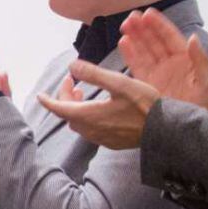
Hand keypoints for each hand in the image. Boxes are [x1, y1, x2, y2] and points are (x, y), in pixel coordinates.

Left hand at [37, 61, 159, 149]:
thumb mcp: (120, 84)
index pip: (58, 108)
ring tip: (82, 94)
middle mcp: (91, 130)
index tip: (40, 95)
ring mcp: (101, 139)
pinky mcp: (111, 143)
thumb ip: (94, 74)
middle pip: (67, 114)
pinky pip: (90, 130)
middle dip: (65, 98)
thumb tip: (72, 66)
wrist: (167, 132)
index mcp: (89, 116)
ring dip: (75, 107)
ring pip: (78, 123)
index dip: (48, 100)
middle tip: (72, 82)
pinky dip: (86, 117)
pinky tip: (97, 108)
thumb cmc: (146, 106)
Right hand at [118, 9, 207, 111]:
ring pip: (143, 51)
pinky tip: (123, 43)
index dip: (159, 25)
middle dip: (143, 28)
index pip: (170, 38)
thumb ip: (201, 59)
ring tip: (124, 26)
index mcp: (186, 60)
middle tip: (131, 17)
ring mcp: (156, 74)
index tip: (148, 14)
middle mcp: (169, 64)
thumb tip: (192, 38)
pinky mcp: (145, 84)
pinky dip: (129, 54)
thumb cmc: (203, 106)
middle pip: (154, 41)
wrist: (188, 129)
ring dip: (134, 38)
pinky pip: (135, 66)